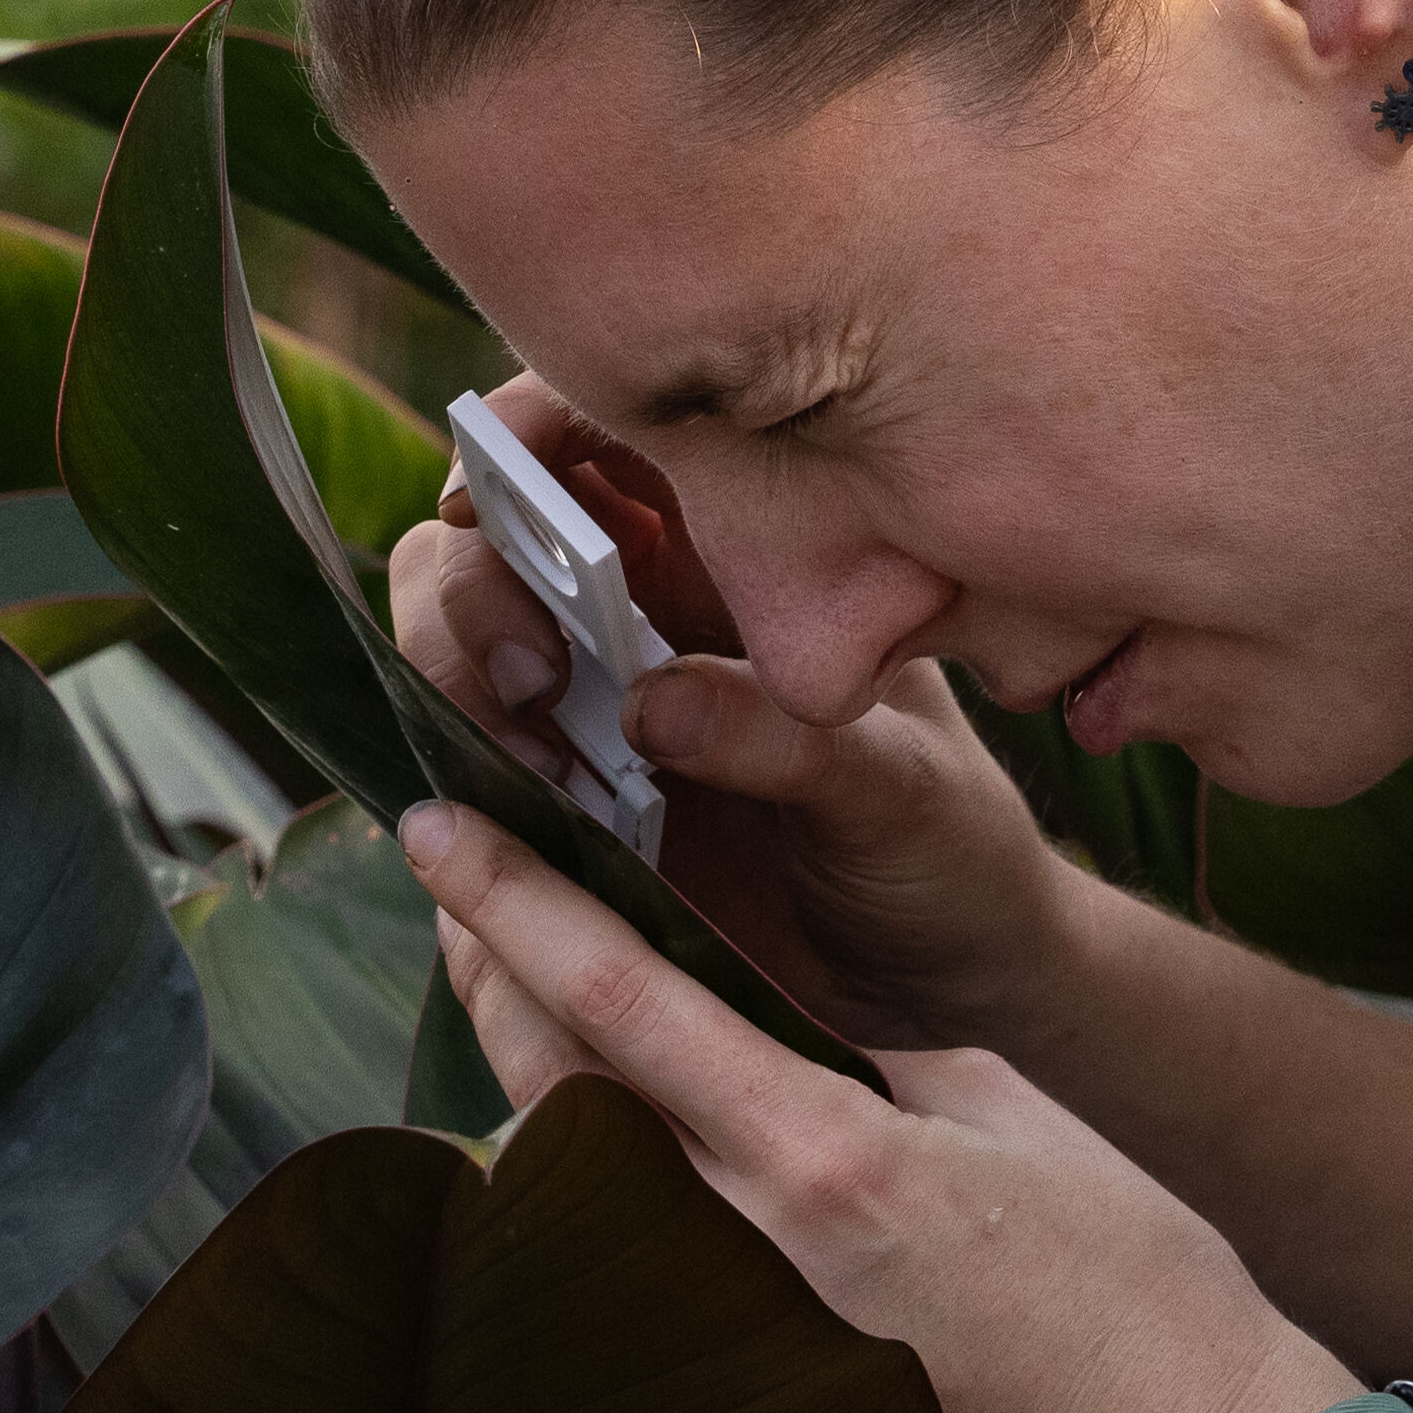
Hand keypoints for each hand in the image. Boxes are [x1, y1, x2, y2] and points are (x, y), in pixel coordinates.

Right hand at [389, 389, 1094, 1053]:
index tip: (490, 503)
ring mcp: (596, 706)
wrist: (950, 974)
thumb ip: (785, 739)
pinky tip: (542, 816)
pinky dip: (471, 771)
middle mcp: (648, 614)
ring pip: (461, 638)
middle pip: (493, 536)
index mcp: (736, 554)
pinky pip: (473, 755)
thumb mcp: (897, 786)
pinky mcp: (567, 802)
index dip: (521, 438)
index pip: (599, 441)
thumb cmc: (951, 847)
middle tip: (535, 676)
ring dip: (463, 681)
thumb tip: (648, 706)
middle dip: (479, 584)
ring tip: (543, 765)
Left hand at [405, 801, 1335, 1412]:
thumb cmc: (1134, 1292)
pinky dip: (582, 1187)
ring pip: (564, 1181)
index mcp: (821, 1154)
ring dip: (522, 1074)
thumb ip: (872, 1063)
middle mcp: (748, 1247)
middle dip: (485, 976)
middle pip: (549, 1088)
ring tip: (499, 982)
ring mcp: (732, 1335)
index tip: (438, 831)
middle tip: (453, 888)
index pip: (619, 999)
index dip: (513, 906)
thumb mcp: (1010, 1117)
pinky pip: (624, 1271)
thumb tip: (775, 1034)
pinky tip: (577, 1134)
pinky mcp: (744, 1401)